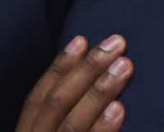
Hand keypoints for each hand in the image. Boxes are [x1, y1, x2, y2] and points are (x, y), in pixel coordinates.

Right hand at [16, 34, 134, 131]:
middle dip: (87, 68)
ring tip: (125, 65)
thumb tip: (83, 84)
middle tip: (116, 43)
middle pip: (57, 101)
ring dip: (99, 90)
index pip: (38, 96)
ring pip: (73, 121)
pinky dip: (102, 127)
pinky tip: (119, 107)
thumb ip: (57, 120)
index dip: (60, 66)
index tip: (82, 40)